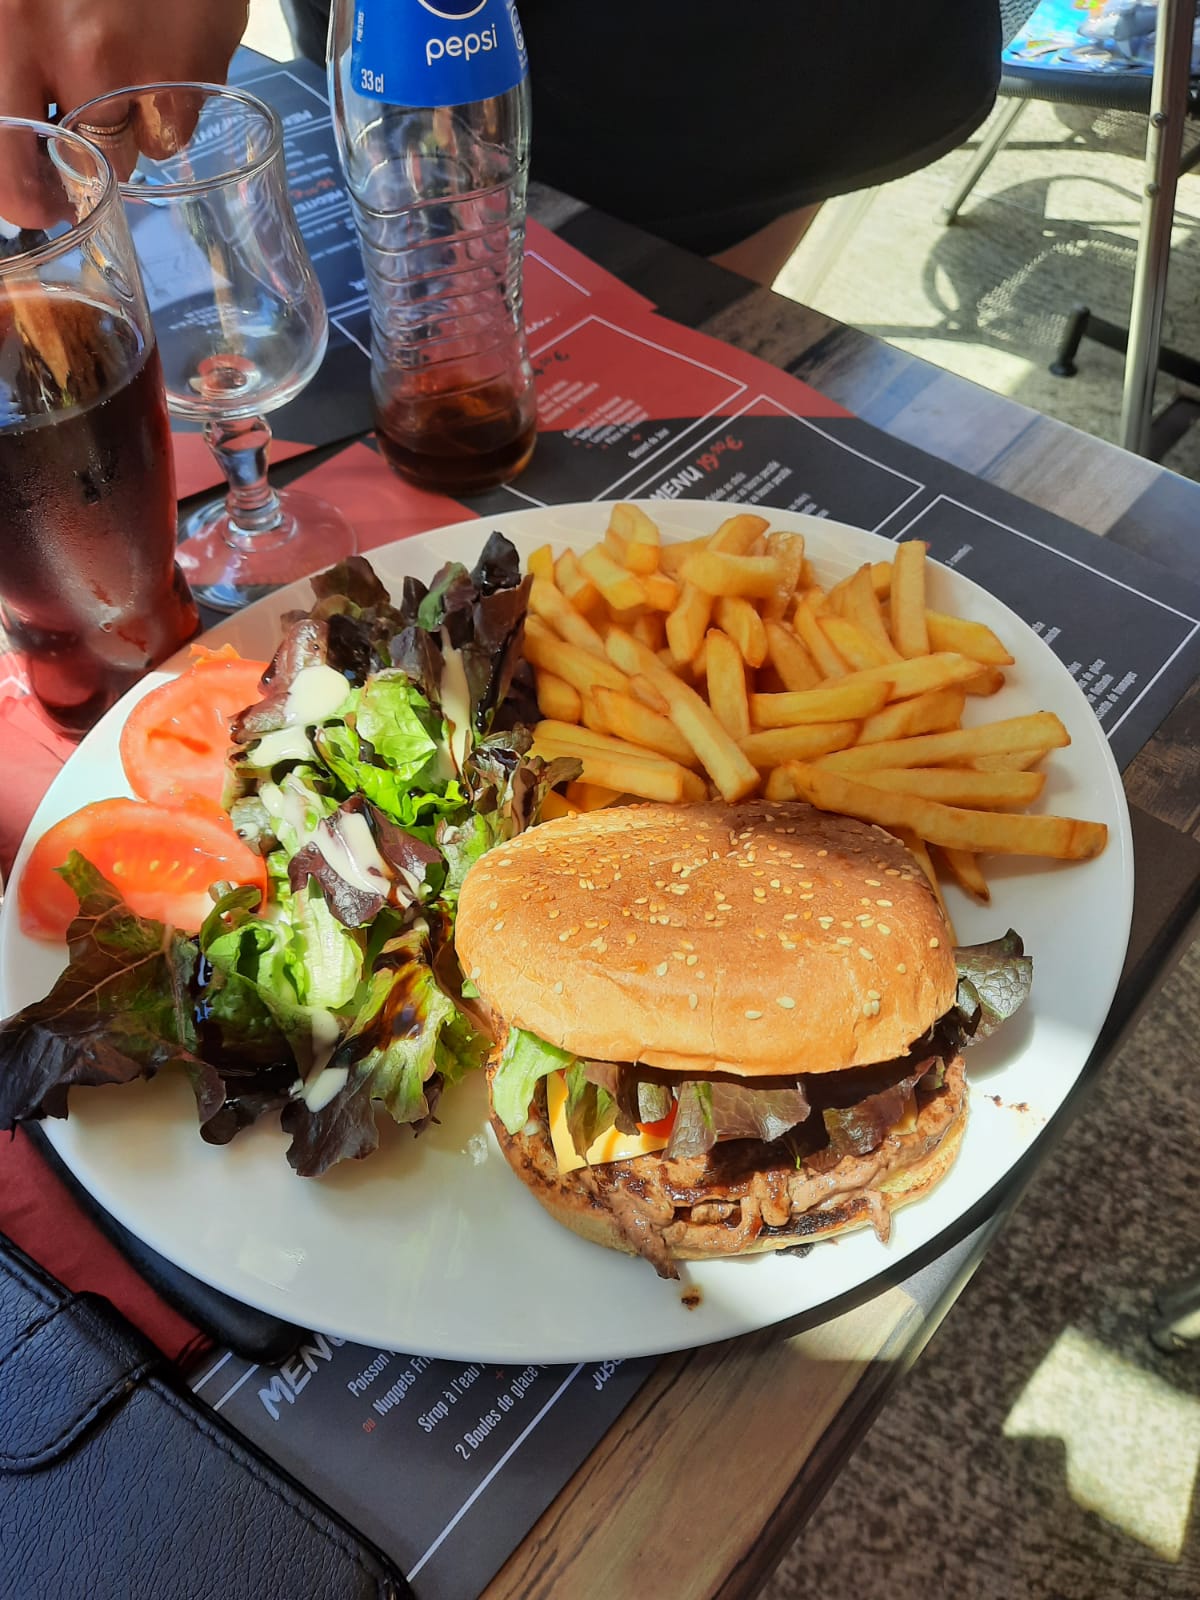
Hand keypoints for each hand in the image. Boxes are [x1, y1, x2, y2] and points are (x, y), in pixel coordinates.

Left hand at [0, 0, 248, 226]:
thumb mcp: (16, 9)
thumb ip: (9, 73)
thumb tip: (17, 152)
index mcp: (7, 28)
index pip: (6, 166)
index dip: (23, 199)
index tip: (38, 204)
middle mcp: (73, 49)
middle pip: (83, 166)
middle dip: (87, 160)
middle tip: (90, 128)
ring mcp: (142, 59)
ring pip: (138, 149)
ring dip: (133, 125)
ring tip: (129, 65)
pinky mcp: (198, 60)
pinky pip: (180, 122)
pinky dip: (174, 101)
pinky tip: (162, 51)